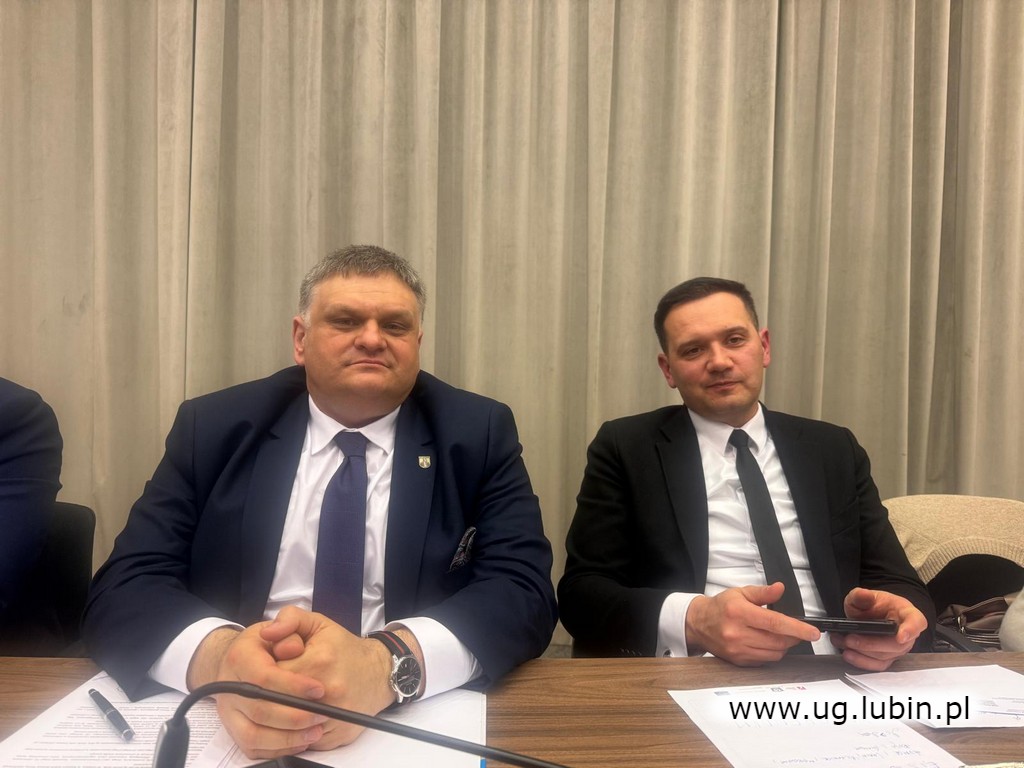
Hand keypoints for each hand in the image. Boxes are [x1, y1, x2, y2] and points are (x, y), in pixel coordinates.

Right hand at [187, 625, 329, 760]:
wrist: (238, 660)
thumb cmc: (266, 643)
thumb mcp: (281, 623)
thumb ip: (291, 623)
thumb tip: (291, 647)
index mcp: (240, 657)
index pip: (265, 677)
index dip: (293, 686)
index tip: (319, 689)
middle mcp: (229, 686)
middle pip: (260, 710)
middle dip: (295, 717)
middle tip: (323, 715)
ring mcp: (229, 711)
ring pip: (253, 735)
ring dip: (287, 738)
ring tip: (315, 732)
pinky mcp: (233, 730)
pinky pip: (252, 748)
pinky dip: (277, 749)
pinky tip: (300, 741)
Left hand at [259, 607, 402, 749]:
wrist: (378, 673)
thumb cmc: (343, 648)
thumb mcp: (318, 623)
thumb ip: (289, 620)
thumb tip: (266, 634)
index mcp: (319, 662)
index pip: (271, 675)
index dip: (266, 673)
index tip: (272, 668)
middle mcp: (328, 692)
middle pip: (277, 703)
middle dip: (271, 696)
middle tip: (276, 687)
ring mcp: (333, 718)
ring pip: (289, 727)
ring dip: (282, 717)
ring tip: (285, 702)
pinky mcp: (337, 737)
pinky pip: (304, 741)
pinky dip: (297, 732)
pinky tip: (301, 717)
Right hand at [685, 582, 819, 664]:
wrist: (699, 624)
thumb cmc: (720, 607)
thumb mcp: (741, 593)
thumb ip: (763, 592)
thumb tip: (780, 589)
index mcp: (739, 612)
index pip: (774, 623)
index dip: (797, 628)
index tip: (812, 632)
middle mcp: (737, 633)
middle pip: (778, 641)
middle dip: (794, 637)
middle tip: (797, 631)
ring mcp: (737, 649)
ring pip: (774, 653)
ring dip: (784, 645)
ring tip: (780, 635)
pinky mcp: (738, 661)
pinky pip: (765, 660)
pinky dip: (772, 652)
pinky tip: (767, 642)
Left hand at [829, 587, 926, 670]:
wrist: (871, 613)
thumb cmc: (874, 605)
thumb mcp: (863, 596)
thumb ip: (861, 595)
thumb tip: (863, 595)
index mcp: (907, 614)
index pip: (916, 622)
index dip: (911, 630)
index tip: (901, 636)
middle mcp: (907, 634)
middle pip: (895, 645)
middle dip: (871, 644)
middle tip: (850, 638)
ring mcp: (898, 649)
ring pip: (885, 656)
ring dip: (862, 652)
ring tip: (843, 643)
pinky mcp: (888, 658)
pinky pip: (878, 665)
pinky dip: (861, 661)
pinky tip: (848, 654)